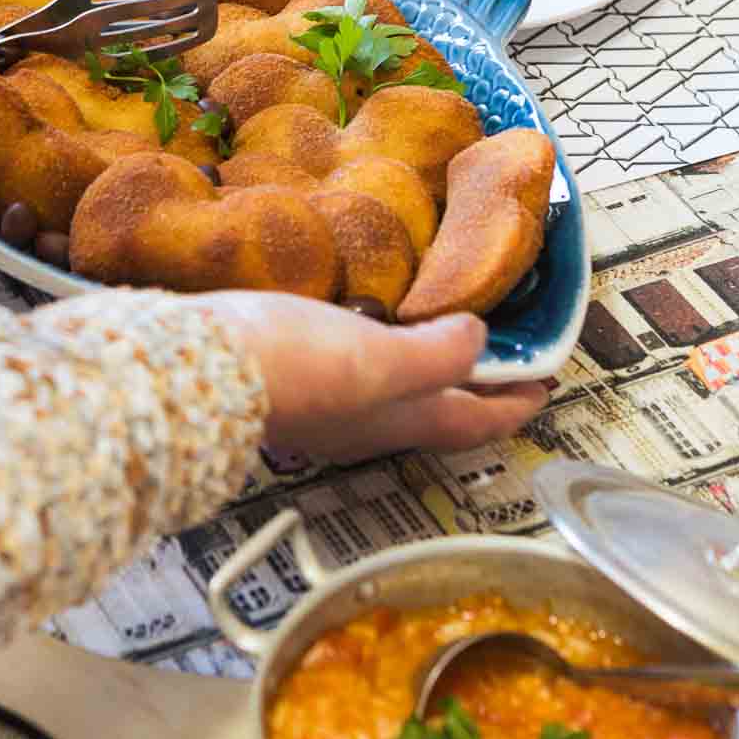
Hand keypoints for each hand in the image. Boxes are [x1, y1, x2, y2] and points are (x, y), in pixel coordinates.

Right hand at [204, 292, 548, 462]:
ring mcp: (326, 407)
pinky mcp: (289, 378)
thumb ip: (437, 355)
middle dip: (476, 383)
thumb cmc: (287, 367)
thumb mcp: (379, 358)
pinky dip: (377, 345)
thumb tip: (479, 339)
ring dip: (428, 363)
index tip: (549, 377)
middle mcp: (366, 424)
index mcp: (399, 422)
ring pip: (396, 391)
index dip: (520, 402)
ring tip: (441, 321)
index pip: (479, 422)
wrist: (189, 369)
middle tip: (503, 346)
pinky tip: (363, 314)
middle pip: (440, 411)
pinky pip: (353, 366)